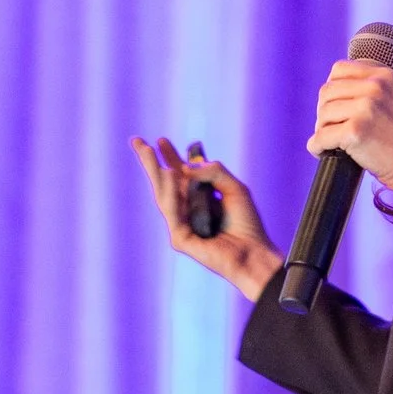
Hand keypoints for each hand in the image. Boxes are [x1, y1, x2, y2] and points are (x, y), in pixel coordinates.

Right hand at [130, 136, 282, 301]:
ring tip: (148, 151)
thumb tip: (187, 168)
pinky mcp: (180, 239)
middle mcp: (188, 210)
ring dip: (155, 171)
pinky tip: (168, 174)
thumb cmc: (248, 224)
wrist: (255, 253)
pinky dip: (170, 193)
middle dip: (151, 162)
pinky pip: (172, 213)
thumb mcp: (235, 188)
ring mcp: (182, 225)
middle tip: (138, 141)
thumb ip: (214, 172)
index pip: (180, 175)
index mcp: (200, 198)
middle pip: (165, 183)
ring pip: (163, 195)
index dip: (170, 157)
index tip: (161, 140)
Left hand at [309, 61, 392, 203]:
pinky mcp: (356, 131)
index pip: (340, 70)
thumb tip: (334, 94)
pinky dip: (317, 147)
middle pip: (327, 91)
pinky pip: (321, 137)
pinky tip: (324, 152)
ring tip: (332, 142)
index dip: (333, 90)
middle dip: (325, 112)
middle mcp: (375, 86)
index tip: (337, 106)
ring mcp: (366, 108)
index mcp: (385, 74)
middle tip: (332, 128)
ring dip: (322, 129)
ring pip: (323, 114)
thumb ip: (371, 90)